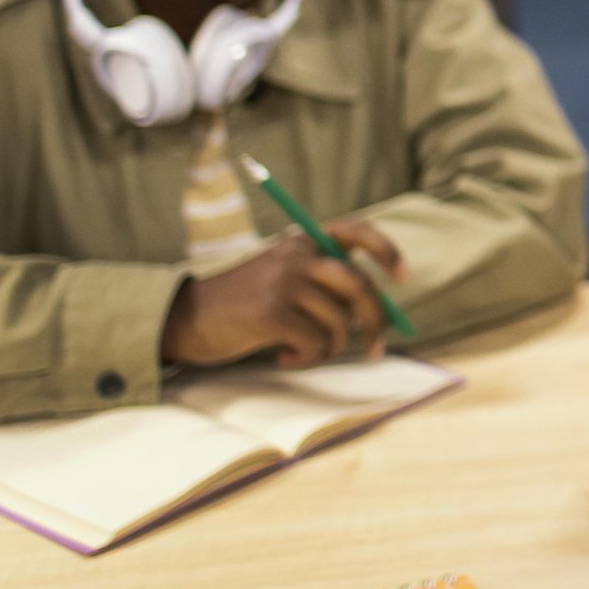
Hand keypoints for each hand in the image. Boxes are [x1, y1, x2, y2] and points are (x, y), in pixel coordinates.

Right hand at [160, 221, 405, 368]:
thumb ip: (325, 288)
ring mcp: (284, 281)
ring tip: (305, 352)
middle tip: (377, 348)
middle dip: (376, 321)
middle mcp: (296, 254)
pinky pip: (315, 343)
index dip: (386, 251)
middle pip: (360, 286)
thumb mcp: (285, 282)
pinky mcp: (272, 312)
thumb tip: (379, 316)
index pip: (356, 231)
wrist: (186, 320)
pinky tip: (283, 356)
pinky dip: (306, 357)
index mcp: (302, 242)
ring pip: (338, 322)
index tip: (402, 278)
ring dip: (330, 348)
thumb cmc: (245, 307)